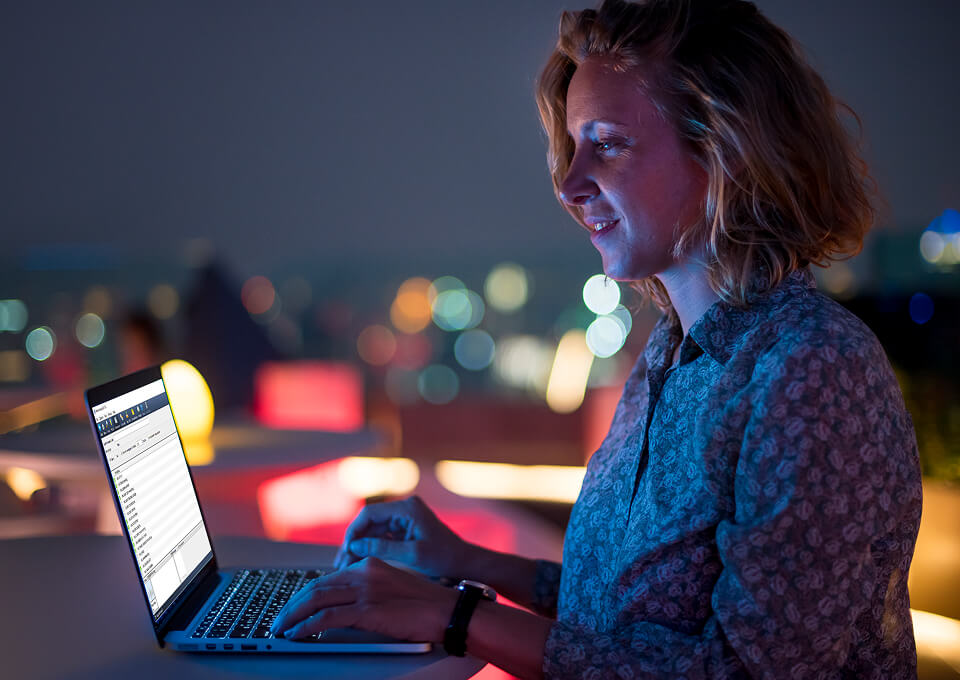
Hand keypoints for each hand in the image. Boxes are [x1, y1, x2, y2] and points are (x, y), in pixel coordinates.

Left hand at [269, 557, 456, 642]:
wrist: (448, 609)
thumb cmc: (425, 603)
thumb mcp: (393, 586)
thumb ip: (369, 589)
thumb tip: (344, 606)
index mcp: (370, 564)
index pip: (328, 577)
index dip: (305, 593)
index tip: (293, 606)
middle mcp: (364, 572)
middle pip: (316, 586)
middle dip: (291, 605)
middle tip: (278, 619)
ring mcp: (366, 590)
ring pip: (317, 599)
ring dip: (293, 616)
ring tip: (280, 629)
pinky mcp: (368, 609)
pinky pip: (328, 617)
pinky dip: (307, 626)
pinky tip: (297, 634)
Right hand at [333, 495, 471, 578]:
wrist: (465, 563)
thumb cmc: (445, 558)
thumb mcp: (413, 554)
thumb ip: (382, 547)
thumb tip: (355, 545)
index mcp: (407, 508)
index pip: (370, 514)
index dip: (354, 531)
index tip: (345, 549)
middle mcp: (405, 509)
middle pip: (370, 522)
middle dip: (355, 541)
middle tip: (342, 562)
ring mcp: (405, 518)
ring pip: (374, 530)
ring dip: (361, 546)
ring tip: (348, 565)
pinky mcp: (406, 529)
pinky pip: (382, 536)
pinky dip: (371, 548)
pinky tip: (361, 562)